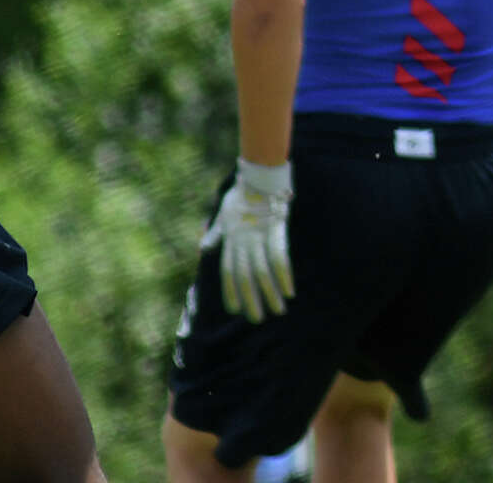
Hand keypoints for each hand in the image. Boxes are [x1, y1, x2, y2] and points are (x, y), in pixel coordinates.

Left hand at [200, 158, 295, 322]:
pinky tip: (290, 290)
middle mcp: (242, 241)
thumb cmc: (242, 193)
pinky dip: (284, 275)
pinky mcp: (276, 229)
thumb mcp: (224, 214)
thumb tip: (203, 247)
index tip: (235, 310)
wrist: (259, 173)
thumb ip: (216, 233)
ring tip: (278, 310)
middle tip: (258, 319)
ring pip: (262, 271)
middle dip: (251, 300)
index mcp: (231, 239)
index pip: (228, 272)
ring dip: (270, 293)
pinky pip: (280, 256)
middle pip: (244, 276)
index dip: (231, 292)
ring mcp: (259, 236)